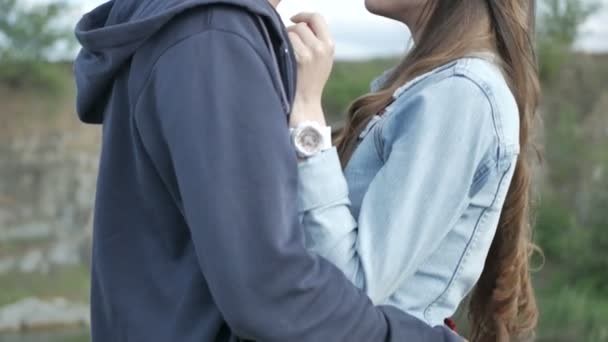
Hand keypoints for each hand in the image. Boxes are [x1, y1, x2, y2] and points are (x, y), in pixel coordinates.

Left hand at [287, 12, 334, 127]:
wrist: (305, 103)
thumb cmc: (308, 81)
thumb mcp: (321, 59)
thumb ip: (316, 40)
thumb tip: (300, 22)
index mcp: (329, 45)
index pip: (317, 18)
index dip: (304, 15)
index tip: (294, 19)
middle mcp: (322, 47)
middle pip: (301, 25)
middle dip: (291, 31)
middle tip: (288, 45)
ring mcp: (311, 52)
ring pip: (292, 31)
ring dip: (285, 39)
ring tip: (286, 54)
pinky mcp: (299, 59)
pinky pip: (285, 40)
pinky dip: (281, 46)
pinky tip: (282, 58)